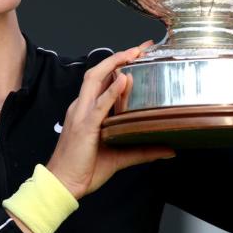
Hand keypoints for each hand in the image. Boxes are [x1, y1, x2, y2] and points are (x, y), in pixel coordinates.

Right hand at [46, 41, 174, 198]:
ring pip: (95, 80)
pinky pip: (99, 105)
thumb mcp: (121, 157)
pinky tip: (124, 80)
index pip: (103, 80)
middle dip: (118, 56)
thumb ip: (144, 150)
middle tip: (140, 47)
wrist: (63, 185)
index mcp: (87, 111)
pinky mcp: (85, 127)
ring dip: (114, 64)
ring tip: (133, 54)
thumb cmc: (84, 169)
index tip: (137, 54)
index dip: (118, 64)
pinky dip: (111, 91)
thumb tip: (169, 149)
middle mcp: (82, 107)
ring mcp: (82, 115)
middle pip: (98, 72)